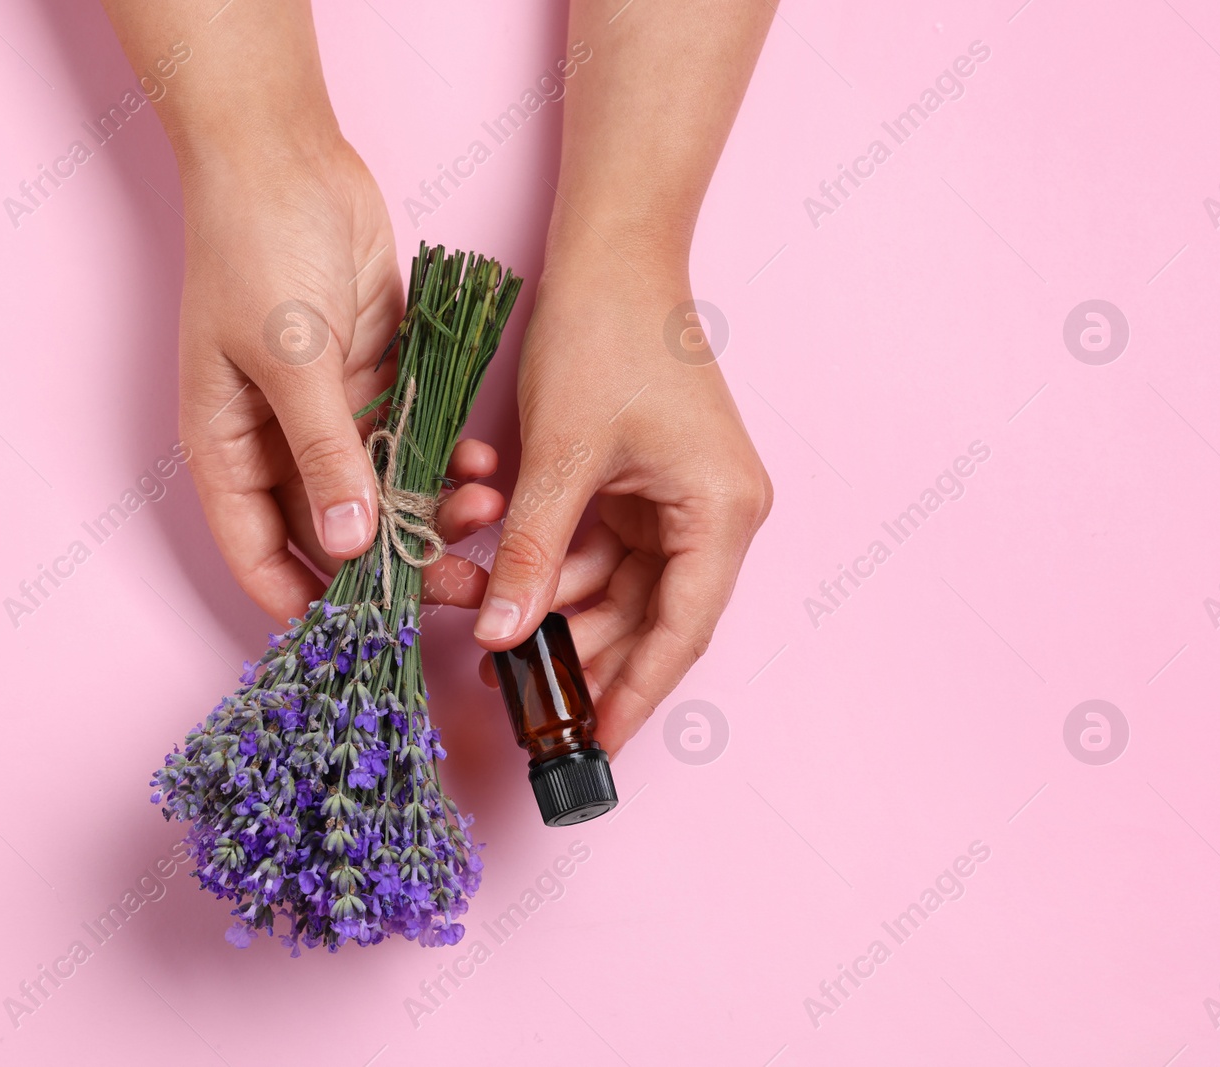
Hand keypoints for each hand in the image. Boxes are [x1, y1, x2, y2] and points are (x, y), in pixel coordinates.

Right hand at [176, 135, 503, 621]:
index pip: (260, 556)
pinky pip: (413, 441)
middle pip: (337, 534)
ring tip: (489, 514)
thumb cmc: (255, 251)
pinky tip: (486, 467)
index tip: (374, 637)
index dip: (309, 605)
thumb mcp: (289, 359)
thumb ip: (323, 453)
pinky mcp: (372, 380)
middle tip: (468, 588)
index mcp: (229, 450)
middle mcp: (277, 444)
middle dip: (400, 565)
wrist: (283, 156)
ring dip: (434, 510)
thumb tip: (346, 544)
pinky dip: (446, 458)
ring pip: (386, 492)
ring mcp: (327, 413)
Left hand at [475, 252, 771, 755]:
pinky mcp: (642, 483)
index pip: (680, 631)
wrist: (610, 254)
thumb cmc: (605, 338)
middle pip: (651, 618)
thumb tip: (500, 635)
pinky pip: (600, 550)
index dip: (636, 694)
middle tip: (529, 706)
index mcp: (720, 513)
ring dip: (561, 614)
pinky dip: (556, 569)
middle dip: (587, 658)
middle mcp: (711, 514)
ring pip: (619, 589)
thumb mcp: (563, 458)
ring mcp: (676, 499)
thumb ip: (532, 552)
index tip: (596, 744)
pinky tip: (507, 590)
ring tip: (499, 649)